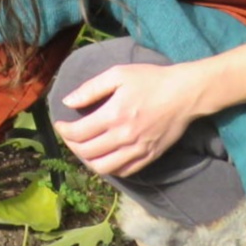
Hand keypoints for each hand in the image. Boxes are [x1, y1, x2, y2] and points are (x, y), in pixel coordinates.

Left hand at [53, 60, 209, 178]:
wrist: (185, 93)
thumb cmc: (151, 80)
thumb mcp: (118, 74)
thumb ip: (90, 89)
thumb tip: (67, 102)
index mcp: (113, 115)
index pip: (78, 133)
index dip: (64, 131)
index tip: (60, 124)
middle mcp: (124, 137)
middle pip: (87, 152)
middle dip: (72, 145)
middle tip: (69, 135)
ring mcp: (137, 150)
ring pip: (103, 168)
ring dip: (88, 161)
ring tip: (84, 149)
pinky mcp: (149, 157)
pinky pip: (123, 172)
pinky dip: (109, 168)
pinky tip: (105, 156)